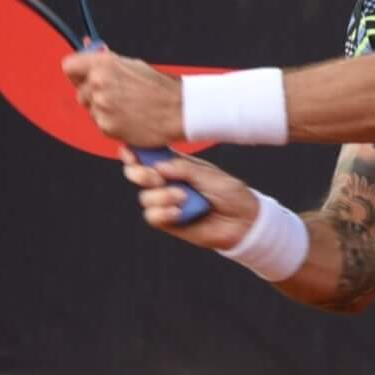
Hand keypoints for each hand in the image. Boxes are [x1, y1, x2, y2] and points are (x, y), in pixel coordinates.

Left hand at [64, 48, 182, 147]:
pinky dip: (113, 125)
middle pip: (80, 92)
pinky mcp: (106, 127)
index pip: (69, 67)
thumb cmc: (160, 88)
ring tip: (129, 108)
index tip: (84, 77)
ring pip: (92, 110)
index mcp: (103, 64)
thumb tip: (91, 50)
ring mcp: (101, 107)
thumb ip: (107, 62)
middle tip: (117, 96)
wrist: (179, 110)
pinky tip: (131, 119)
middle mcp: (98, 83)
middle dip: (94, 95)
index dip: (77, 73)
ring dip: (105, 111)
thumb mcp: (133, 65)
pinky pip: (102, 125)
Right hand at [122, 153, 258, 245]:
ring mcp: (166, 202)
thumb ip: (185, 169)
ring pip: (145, 197)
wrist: (244, 222)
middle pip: (137, 174)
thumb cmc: (231, 193)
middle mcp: (168, 181)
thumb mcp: (211, 176)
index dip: (134, 152)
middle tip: (155, 177)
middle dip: (140, 174)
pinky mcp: (169, 222)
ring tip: (183, 197)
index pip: (149, 154)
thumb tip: (158, 167)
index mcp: (176, 164)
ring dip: (160, 196)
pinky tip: (178, 212)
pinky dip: (162, 213)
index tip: (130, 152)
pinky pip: (152, 217)